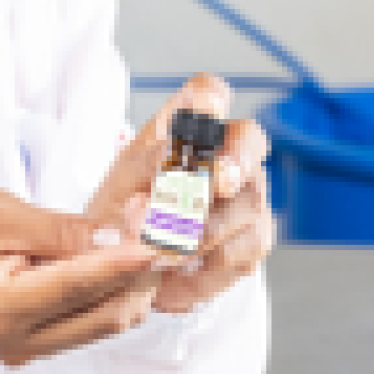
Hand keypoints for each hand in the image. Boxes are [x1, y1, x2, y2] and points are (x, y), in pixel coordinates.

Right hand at [0, 186, 160, 365]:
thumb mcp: (1, 214)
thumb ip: (61, 232)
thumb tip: (117, 241)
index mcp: (0, 310)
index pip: (75, 288)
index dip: (122, 264)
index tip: (158, 243)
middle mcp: (18, 343)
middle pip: (102, 315)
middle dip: (138, 272)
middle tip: (160, 226)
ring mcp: (29, 348)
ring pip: (104, 323)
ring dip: (131, 283)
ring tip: (144, 234)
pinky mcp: (38, 343)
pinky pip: (91, 322)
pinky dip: (113, 291)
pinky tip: (123, 257)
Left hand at [86, 74, 275, 313]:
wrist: (122, 263)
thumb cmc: (121, 209)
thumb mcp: (122, 184)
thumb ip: (148, 170)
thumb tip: (171, 169)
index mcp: (185, 126)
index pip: (209, 93)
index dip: (210, 100)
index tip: (203, 113)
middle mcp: (227, 152)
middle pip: (250, 139)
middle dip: (235, 161)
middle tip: (218, 181)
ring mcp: (247, 195)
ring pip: (248, 202)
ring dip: (203, 229)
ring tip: (160, 249)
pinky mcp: (253, 240)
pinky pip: (242, 252)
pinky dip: (204, 270)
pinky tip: (171, 280)